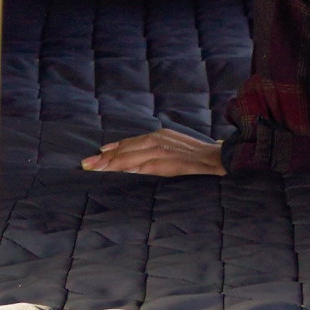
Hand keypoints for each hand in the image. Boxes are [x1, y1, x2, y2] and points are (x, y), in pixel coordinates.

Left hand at [79, 128, 224, 176]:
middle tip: (85, 164)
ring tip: (94, 169)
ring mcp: (165, 151)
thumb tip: (139, 164)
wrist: (223, 158)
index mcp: (161, 136)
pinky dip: (131, 169)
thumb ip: (158, 153)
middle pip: (127, 149)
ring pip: (132, 157)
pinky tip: (118, 173)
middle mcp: (160, 140)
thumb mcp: (177, 149)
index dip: (112, 149)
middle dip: (105, 158)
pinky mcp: (171, 163)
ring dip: (112, 164)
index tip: (96, 155)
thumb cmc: (201, 157)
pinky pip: (146, 166)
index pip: (131, 143)